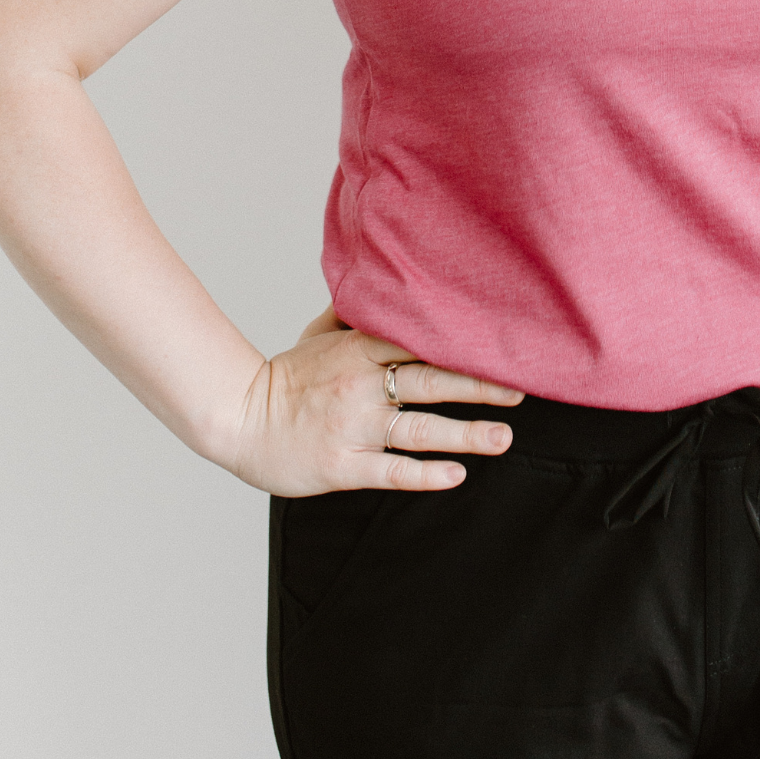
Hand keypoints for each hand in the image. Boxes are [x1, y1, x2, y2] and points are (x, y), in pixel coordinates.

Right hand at [226, 305, 523, 495]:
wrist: (239, 419)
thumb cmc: (284, 377)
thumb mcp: (318, 334)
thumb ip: (355, 313)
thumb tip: (382, 284)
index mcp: (359, 349)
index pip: (421, 343)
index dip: (463, 347)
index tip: (501, 347)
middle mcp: (362, 386)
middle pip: (432, 383)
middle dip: (480, 386)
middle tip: (521, 390)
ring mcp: (355, 427)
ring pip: (420, 430)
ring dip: (465, 433)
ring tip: (504, 437)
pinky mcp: (344, 466)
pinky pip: (392, 470)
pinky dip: (426, 474)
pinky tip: (457, 474)